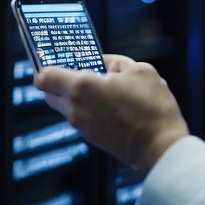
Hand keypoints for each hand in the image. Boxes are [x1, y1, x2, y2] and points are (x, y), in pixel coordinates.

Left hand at [34, 54, 189, 171]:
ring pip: (64, 106)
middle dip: (55, 81)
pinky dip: (84, 108)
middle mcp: (75, 108)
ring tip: (95, 85)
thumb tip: (103, 63)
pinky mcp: (91, 138)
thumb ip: (115, 62)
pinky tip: (105, 101)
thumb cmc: (152, 106)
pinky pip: (78, 118)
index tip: (51, 58)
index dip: (43, 65)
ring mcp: (81, 126)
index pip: (44, 77)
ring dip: (72, 96)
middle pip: (48, 93)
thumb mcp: (139, 70)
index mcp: (81, 87)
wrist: (161, 146)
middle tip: (73, 70)